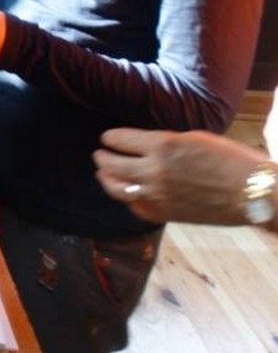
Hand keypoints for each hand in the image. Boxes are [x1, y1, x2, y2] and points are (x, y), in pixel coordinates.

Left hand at [94, 127, 265, 224]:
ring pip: (118, 188)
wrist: (253, 191)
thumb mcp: (193, 139)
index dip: (110, 139)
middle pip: (112, 164)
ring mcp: (158, 193)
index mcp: (162, 144)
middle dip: (102, 159)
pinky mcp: (166, 213)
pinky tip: (127, 194)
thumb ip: (164, 144)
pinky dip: (128, 199)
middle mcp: (154, 169)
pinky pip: (137, 207)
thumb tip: (144, 148)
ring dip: (106, 180)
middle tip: (98, 155)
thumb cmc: (230, 160)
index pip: (120, 139)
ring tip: (102, 175)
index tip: (106, 139)